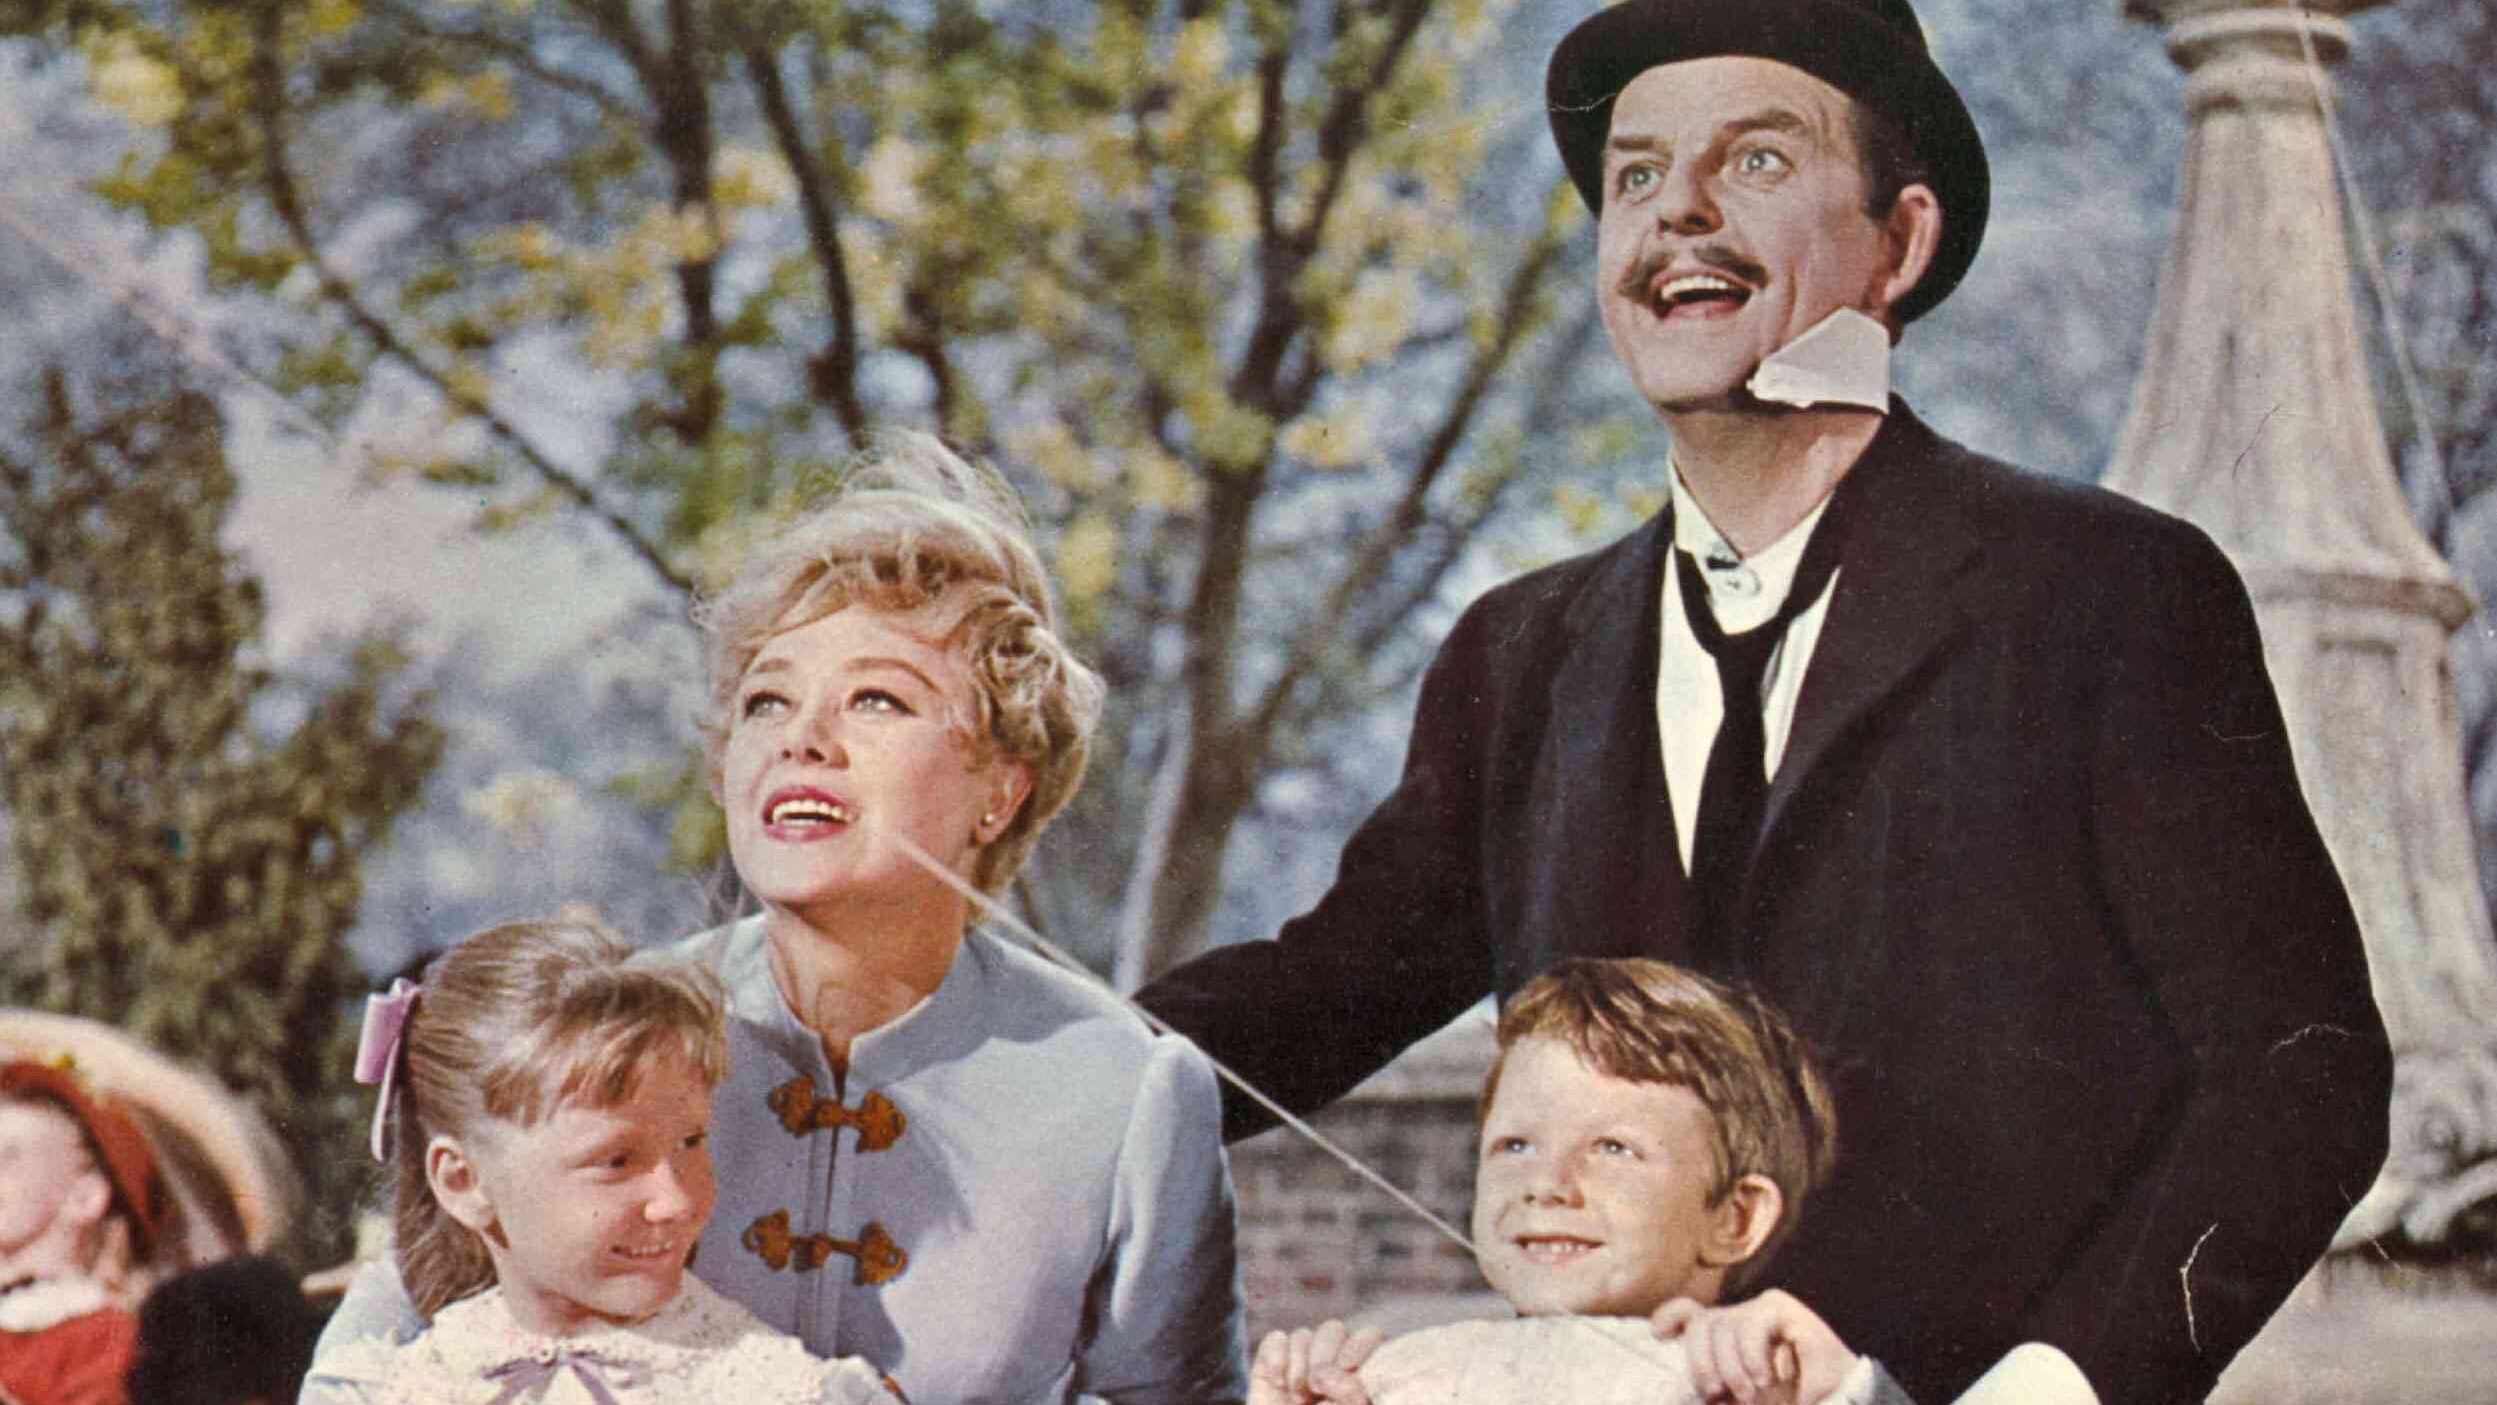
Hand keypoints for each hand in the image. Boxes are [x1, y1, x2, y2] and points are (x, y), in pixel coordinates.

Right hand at [1248, 1320, 1384, 1404]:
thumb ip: (1350, 1399)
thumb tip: (1344, 1378)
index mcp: (1359, 1378)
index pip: (1369, 1339)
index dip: (1360, 1346)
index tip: (1348, 1368)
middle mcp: (1332, 1366)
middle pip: (1334, 1330)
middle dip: (1325, 1357)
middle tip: (1318, 1388)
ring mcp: (1301, 1365)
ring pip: (1305, 1335)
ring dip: (1301, 1365)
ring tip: (1297, 1397)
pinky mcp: (1271, 1367)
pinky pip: (1277, 1340)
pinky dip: (1277, 1357)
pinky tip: (1278, 1384)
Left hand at [1653, 1291, 1858, 1404]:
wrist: (1834, 1401)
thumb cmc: (1786, 1401)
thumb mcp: (1739, 1398)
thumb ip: (1716, 1389)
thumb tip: (1689, 1392)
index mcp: (1726, 1336)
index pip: (1689, 1312)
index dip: (1670, 1316)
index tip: (1657, 1334)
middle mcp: (1739, 1318)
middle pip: (1703, 1322)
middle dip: (1701, 1361)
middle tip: (1713, 1394)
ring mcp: (1760, 1309)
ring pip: (1725, 1325)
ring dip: (1733, 1368)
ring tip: (1749, 1395)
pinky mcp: (1781, 1308)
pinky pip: (1752, 1324)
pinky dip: (1752, 1356)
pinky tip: (1763, 1379)